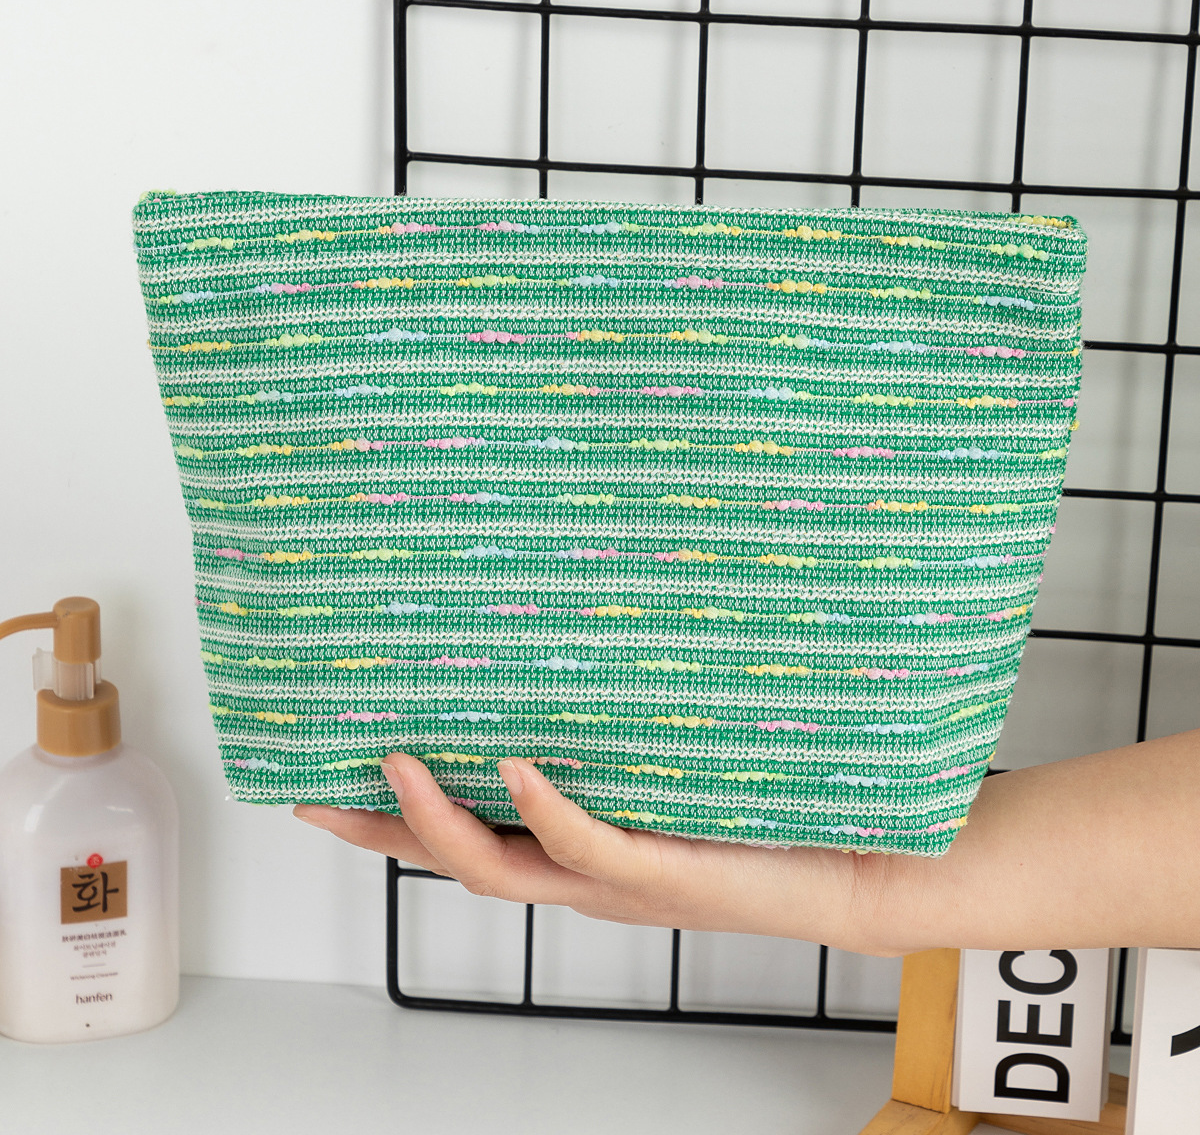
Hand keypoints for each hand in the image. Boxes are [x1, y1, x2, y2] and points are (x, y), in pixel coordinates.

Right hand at [293, 753, 898, 955]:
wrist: (847, 868)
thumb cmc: (758, 813)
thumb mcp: (670, 762)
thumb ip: (624, 725)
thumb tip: (588, 641)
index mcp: (572, 846)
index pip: (465, 834)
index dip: (391, 819)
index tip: (334, 778)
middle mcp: (579, 870)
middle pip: (453, 862)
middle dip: (377, 834)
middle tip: (313, 794)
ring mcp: (616, 875)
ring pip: (501, 866)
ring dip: (438, 819)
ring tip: (395, 764)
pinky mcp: (663, 867)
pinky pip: (587, 844)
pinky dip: (544, 807)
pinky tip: (518, 765)